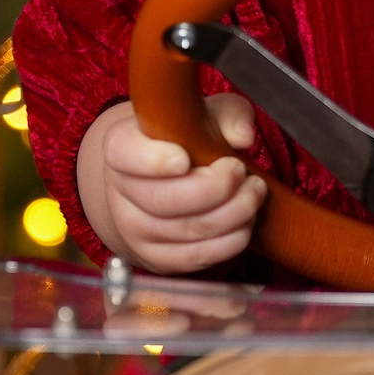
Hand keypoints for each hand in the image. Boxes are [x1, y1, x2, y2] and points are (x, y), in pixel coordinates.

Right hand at [75, 94, 265, 272]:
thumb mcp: (204, 116)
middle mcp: (120, 192)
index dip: (153, 161)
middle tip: (240, 171)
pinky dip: (229, 242)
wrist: (161, 182)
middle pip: (164, 200)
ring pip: (186, 231)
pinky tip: (245, 222)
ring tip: (253, 193)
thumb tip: (243, 136)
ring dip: (232, 214)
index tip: (184, 158)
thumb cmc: (185, 141)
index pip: (125, 155)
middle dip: (215, 188)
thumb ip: (228, 115)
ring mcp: (135, 231)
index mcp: (122, 148)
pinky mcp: (156, 259)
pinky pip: (195, 258)